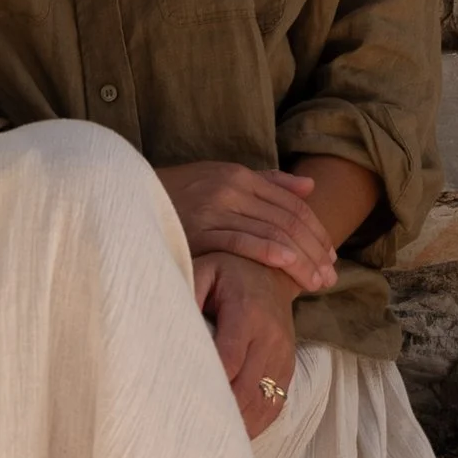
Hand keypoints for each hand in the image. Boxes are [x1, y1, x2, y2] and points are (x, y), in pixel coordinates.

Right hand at [156, 161, 340, 295]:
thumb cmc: (177, 197)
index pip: (291, 204)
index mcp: (238, 175)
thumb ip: (265, 182)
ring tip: (316, 282)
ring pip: (271, 232)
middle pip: (287, 219)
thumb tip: (308, 187)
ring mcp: (214, 207)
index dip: (316, 230)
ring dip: (300, 259)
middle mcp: (230, 187)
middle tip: (331, 277)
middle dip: (315, 250)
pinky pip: (242, 241)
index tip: (331, 256)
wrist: (127, 200)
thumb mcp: (219, 180)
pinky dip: (268, 252)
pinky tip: (287, 266)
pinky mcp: (199, 229)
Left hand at [196, 252, 298, 440]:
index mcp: (247, 313)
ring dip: (237, 425)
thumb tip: (169, 326)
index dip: (207, 384)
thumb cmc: (229, 273)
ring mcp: (283, 356)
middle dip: (219, 412)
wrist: (273, 271)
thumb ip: (188, 293)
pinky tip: (233, 435)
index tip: (182, 403)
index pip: (228, 359)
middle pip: (245, 388)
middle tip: (187, 433)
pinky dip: (255, 424)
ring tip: (208, 441)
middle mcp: (270, 337)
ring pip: (262, 403)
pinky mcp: (289, 368)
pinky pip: (275, 405)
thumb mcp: (205, 270)